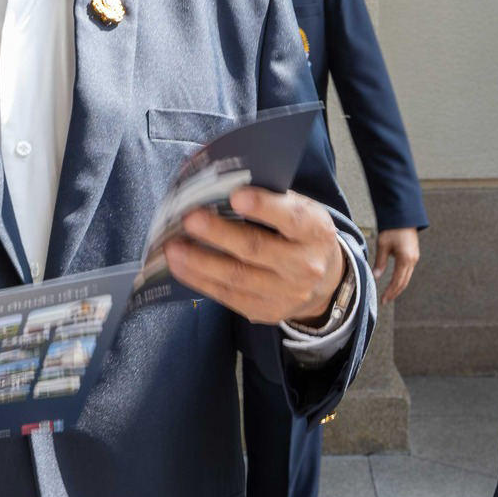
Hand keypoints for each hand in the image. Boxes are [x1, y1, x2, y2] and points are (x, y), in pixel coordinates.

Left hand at [165, 187, 347, 324]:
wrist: (325, 282)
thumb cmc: (301, 236)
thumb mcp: (301, 212)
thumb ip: (272, 201)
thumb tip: (221, 185)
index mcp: (315, 231)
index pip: (291, 218)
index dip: (263, 207)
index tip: (236, 194)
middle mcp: (304, 266)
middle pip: (255, 249)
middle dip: (218, 234)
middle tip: (189, 219)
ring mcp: (285, 293)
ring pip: (236, 277)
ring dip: (198, 261)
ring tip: (172, 247)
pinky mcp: (265, 311)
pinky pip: (227, 296)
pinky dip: (199, 280)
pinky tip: (180, 267)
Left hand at [373, 228, 420, 300]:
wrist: (403, 216)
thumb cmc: (392, 229)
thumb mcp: (383, 245)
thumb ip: (380, 262)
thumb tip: (375, 276)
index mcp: (405, 259)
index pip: (397, 281)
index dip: (390, 292)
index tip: (383, 300)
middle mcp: (412, 260)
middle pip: (404, 282)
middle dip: (394, 293)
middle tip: (385, 301)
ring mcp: (415, 258)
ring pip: (407, 278)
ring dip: (398, 287)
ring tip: (389, 294)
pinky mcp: (413, 255)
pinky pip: (408, 271)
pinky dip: (401, 279)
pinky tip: (394, 282)